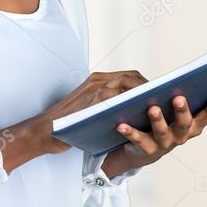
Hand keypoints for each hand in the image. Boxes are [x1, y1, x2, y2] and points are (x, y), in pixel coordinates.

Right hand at [30, 70, 149, 154]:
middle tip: (163, 100)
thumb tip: (135, 112)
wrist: (44, 131)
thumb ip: (109, 105)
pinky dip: (131, 104)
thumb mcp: (91, 109)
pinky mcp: (92, 101)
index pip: (128, 76)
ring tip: (157, 106)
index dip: (145, 83)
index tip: (158, 94)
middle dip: (149, 86)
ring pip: (127, 84)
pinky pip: (117, 98)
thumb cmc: (69, 124)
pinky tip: (142, 116)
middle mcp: (97, 80)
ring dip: (144, 93)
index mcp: (97, 80)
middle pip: (131, 76)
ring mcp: (94, 89)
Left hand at [115, 87, 206, 168]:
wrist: (143, 151)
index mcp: (194, 125)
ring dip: (158, 120)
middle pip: (185, 124)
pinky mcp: (145, 149)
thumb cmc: (168, 124)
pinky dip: (130, 132)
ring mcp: (164, 144)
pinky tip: (121, 123)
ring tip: (152, 108)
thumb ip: (205, 101)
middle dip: (183, 111)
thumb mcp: (187, 113)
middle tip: (179, 97)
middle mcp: (181, 136)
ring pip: (163, 133)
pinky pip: (137, 140)